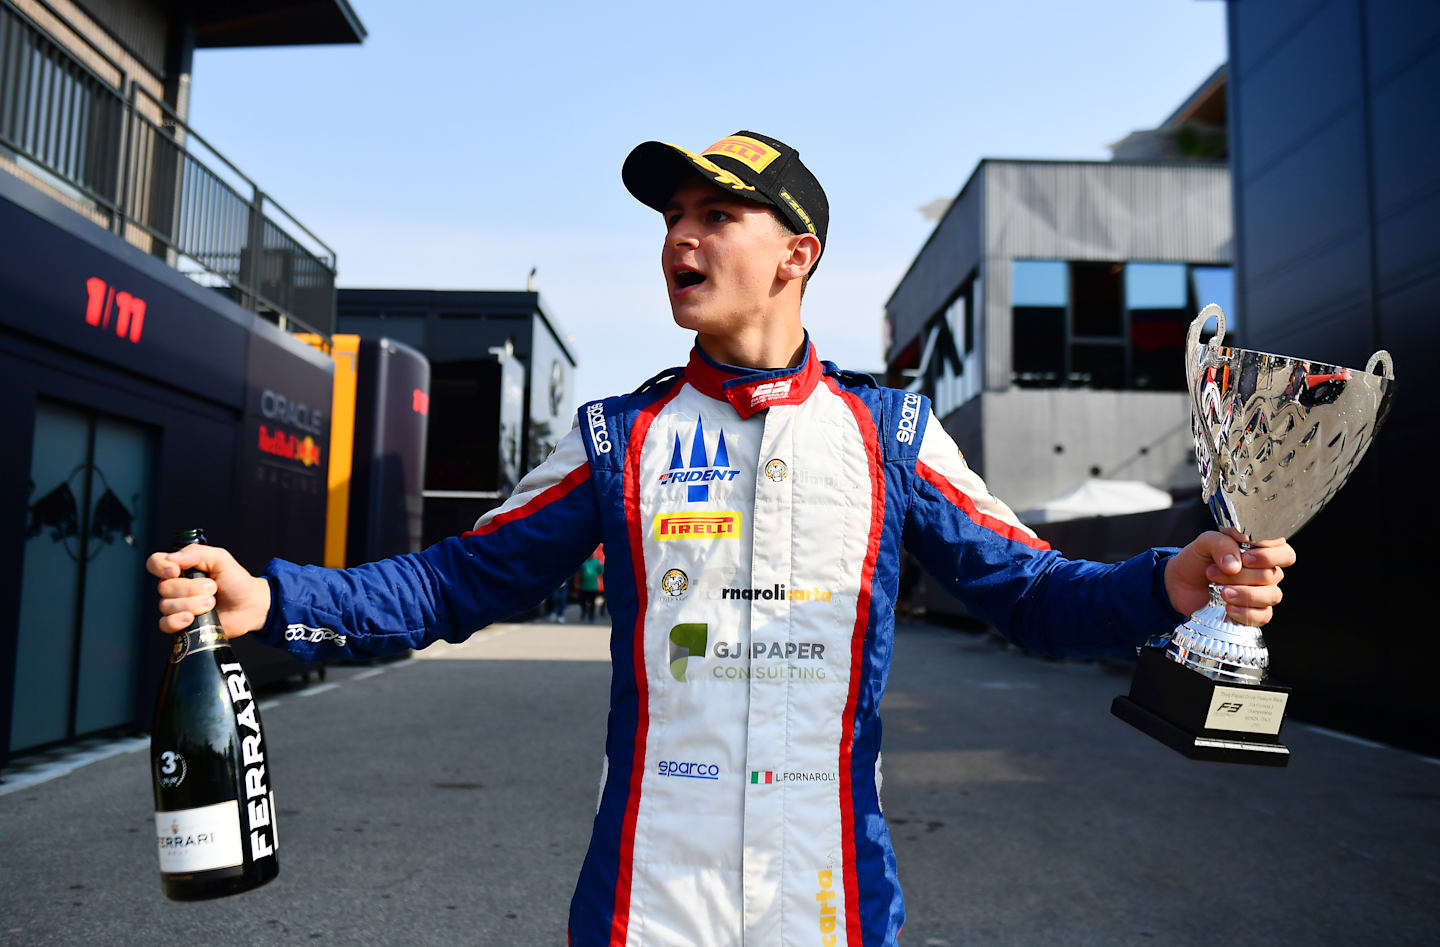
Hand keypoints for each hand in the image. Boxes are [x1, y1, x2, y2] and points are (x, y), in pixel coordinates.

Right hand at [145, 544, 271, 638]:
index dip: (161, 567)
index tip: (176, 571)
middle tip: (212, 589)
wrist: (250, 605)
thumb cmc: (236, 581)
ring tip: (211, 603)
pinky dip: (176, 621)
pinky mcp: (181, 624)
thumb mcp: (220, 559)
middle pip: (164, 587)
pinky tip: (191, 618)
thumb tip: (172, 558)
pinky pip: (165, 624)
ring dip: (192, 604)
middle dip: (191, 589)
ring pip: (166, 606)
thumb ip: (196, 553)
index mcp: (182, 568)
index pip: (155, 562)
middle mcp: (176, 587)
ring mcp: (177, 606)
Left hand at [1163, 531, 1295, 625]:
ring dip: (1245, 593)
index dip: (1270, 556)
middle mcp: (1264, 574)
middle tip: (1213, 572)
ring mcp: (1260, 595)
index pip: (1285, 554)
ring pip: (1272, 596)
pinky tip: (1228, 608)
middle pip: (1272, 575)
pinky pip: (1263, 616)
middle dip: (1242, 575)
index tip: (1245, 557)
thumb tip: (1235, 565)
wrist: (1178, 584)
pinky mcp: (1251, 614)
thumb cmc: (1197, 560)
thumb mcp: (1205, 543)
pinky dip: (1246, 612)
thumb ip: (1222, 544)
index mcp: (1259, 552)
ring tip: (1221, 591)